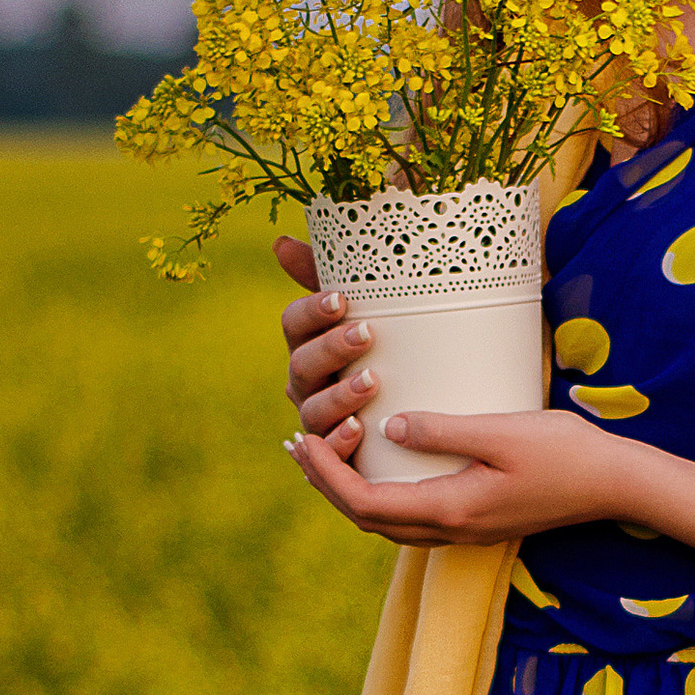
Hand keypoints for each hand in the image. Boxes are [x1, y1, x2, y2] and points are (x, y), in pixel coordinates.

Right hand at [274, 233, 374, 461]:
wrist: (415, 403)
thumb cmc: (385, 347)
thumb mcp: (369, 309)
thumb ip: (331, 276)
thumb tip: (280, 243)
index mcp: (307, 342)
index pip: (294, 323)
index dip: (312, 311)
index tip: (341, 299)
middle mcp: (305, 381)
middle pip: (303, 364)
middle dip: (332, 348)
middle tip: (366, 334)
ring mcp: (317, 418)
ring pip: (314, 409)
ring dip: (340, 395)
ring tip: (371, 383)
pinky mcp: (335, 451)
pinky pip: (329, 452)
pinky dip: (341, 442)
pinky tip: (359, 430)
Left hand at [292, 407, 644, 546]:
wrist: (614, 485)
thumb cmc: (565, 452)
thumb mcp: (502, 431)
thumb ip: (443, 430)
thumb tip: (388, 428)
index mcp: (450, 510)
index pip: (364, 502)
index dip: (325, 474)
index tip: (303, 439)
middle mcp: (451, 531)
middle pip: (366, 518)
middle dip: (325, 484)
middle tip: (297, 445)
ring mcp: (465, 531)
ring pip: (387, 523)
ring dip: (349, 493)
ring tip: (325, 458)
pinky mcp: (477, 522)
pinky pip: (410, 518)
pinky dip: (380, 496)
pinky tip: (378, 469)